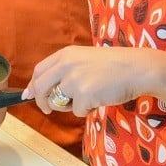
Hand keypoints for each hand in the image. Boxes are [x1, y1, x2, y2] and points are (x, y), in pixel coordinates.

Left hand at [21, 45, 154, 116]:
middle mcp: (66, 65)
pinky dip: (87, 110)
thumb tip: (42, 88)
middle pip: (41, 88)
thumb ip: (64, 70)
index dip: (32, 85)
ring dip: (70, 105)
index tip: (28, 95)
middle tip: (47, 108)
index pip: (39, 71)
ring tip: (89, 96)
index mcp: (65, 54)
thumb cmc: (115, 65)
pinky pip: (77, 111)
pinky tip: (100, 99)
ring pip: (58, 102)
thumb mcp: (85, 58)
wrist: (137, 68)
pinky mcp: (84, 95)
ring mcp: (74, 80)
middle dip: (41, 101)